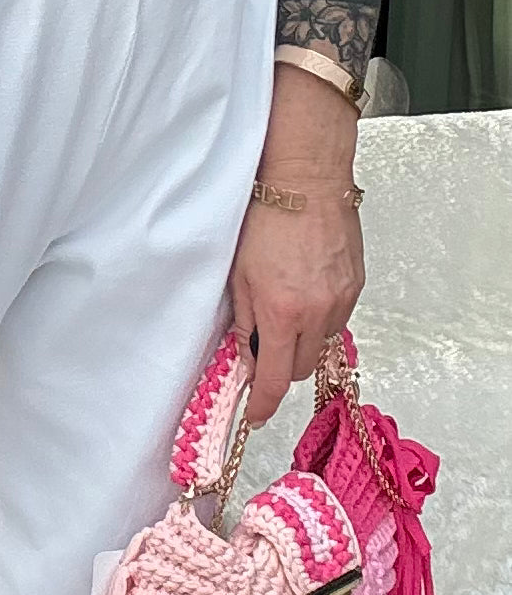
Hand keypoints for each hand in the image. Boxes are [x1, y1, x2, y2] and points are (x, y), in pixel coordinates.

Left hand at [230, 63, 365, 425]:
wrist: (305, 180)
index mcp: (283, 313)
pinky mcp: (356, 285)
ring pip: (321, 344)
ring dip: (302, 339)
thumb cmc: (265, 219)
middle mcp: (317, 313)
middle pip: (301, 367)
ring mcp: (341, 300)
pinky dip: (319, 317)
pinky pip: (336, 319)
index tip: (256, 414)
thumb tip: (248, 358)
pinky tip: (305, 290)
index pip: (276, 379)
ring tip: (285, 306)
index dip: (264, 403)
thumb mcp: (239, 274)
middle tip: (263, 343)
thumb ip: (244, 322)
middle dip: (282, 365)